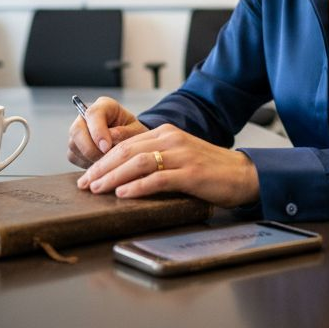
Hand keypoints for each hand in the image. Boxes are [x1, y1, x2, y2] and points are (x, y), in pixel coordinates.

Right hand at [67, 97, 148, 167]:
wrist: (130, 141)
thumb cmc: (134, 133)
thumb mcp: (137, 131)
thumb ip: (125, 132)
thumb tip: (111, 137)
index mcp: (104, 106)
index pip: (93, 114)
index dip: (98, 132)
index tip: (106, 147)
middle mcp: (86, 116)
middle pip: (77, 130)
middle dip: (90, 148)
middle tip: (106, 158)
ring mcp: (78, 131)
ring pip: (73, 145)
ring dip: (90, 157)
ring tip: (108, 160)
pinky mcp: (74, 146)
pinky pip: (73, 156)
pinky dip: (86, 162)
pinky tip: (100, 163)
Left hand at [76, 124, 260, 207]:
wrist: (243, 174)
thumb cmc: (210, 170)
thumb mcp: (179, 155)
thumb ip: (154, 157)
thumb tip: (122, 168)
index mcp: (167, 134)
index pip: (126, 144)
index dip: (103, 159)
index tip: (87, 174)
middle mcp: (172, 140)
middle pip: (127, 151)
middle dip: (101, 168)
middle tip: (85, 184)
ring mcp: (182, 156)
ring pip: (138, 163)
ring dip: (113, 177)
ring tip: (98, 189)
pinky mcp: (191, 174)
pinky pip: (158, 178)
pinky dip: (138, 186)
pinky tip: (124, 194)